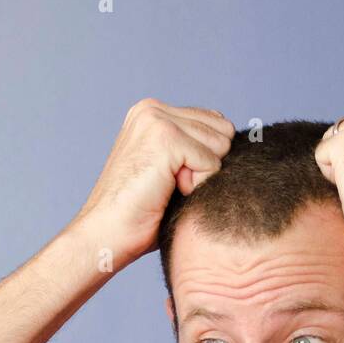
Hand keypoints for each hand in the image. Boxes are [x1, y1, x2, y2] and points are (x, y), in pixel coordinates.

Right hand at [70, 98, 235, 265]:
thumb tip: (236, 142)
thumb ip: (195, 149)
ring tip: (166, 189)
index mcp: (152, 112)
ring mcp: (157, 120)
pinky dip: (198, 186)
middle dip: (206, 165)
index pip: (214, 122)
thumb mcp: (171, 171)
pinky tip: (168, 192)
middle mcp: (152, 108)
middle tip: (170, 186)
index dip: (207, 159)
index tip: (172, 180)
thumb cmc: (139, 214)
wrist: (107, 234)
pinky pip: (211, 162)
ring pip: (219, 146)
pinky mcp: (165, 138)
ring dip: (201, 176)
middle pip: (222, 131)